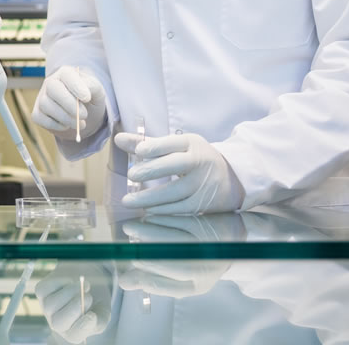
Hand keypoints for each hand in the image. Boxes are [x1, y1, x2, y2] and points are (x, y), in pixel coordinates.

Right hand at [32, 67, 105, 140]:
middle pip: (52, 88)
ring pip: (46, 105)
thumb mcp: (97, 90)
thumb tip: (84, 95)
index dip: (76, 86)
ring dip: (66, 118)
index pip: (66, 74)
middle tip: (84, 115)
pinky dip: (56, 125)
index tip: (87, 98)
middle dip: (69, 104)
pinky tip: (67, 125)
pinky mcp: (37, 113)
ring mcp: (41, 97)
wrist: (83, 113)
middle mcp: (50, 82)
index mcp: (65, 73)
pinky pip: (41, 119)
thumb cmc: (89, 98)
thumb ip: (92, 87)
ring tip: (80, 123)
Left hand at [36, 261, 113, 343]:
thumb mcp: (102, 313)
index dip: (82, 327)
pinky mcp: (41, 291)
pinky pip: (46, 289)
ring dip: (70, 293)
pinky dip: (60, 282)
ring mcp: (47, 307)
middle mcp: (57, 322)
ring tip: (85, 286)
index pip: (73, 336)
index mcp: (73, 332)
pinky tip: (71, 281)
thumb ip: (98, 321)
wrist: (87, 278)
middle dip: (73, 309)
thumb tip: (90, 318)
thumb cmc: (95, 300)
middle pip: (58, 323)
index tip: (92, 314)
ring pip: (51, 305)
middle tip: (88, 297)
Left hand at [114, 132, 244, 213]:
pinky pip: (182, 208)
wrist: (230, 178)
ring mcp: (204, 183)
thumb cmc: (193, 159)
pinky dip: (163, 210)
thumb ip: (147, 144)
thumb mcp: (175, 147)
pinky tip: (147, 210)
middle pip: (177, 165)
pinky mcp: (204, 203)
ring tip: (129, 201)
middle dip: (153, 169)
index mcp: (192, 143)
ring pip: (177, 191)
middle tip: (131, 175)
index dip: (156, 146)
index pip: (173, 143)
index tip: (139, 151)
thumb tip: (118, 139)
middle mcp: (201, 161)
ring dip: (151, 197)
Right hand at [115, 217, 237, 297]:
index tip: (130, 269)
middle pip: (173, 264)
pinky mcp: (205, 226)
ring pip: (174, 240)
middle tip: (129, 248)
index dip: (147, 278)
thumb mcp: (180, 277)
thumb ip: (153, 280)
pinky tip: (147, 217)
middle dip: (147, 255)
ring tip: (130, 228)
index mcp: (196, 286)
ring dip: (148, 232)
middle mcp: (204, 269)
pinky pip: (179, 222)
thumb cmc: (197, 260)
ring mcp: (206, 247)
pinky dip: (160, 219)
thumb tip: (123, 282)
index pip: (168, 285)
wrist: (230, 238)